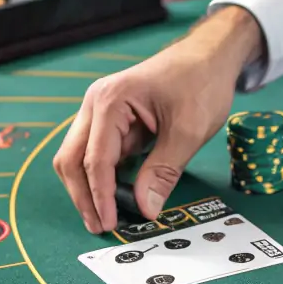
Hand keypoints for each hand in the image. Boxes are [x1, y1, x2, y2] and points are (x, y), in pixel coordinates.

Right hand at [53, 5, 263, 232]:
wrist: (210, 56)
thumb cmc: (201, 83)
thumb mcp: (188, 131)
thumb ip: (164, 171)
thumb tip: (145, 209)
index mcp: (110, 101)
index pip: (94, 159)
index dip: (99, 196)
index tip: (109, 224)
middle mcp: (96, 104)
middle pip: (72, 159)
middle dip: (83, 196)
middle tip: (100, 227)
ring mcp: (101, 112)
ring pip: (80, 158)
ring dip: (89, 188)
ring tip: (106, 217)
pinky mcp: (112, 121)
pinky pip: (98, 154)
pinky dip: (103, 177)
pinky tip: (116, 198)